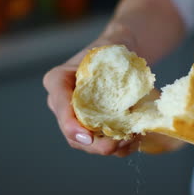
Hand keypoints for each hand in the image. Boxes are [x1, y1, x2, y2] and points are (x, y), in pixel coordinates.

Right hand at [43, 24, 140, 156]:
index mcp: (58, 81)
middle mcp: (63, 104)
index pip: (60, 104)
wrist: (121, 59)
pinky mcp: (95, 127)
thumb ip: (107, 57)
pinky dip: (120, 147)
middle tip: (114, 145)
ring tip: (130, 140)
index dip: (70, 124)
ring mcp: (79, 118)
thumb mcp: (107, 47)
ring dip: (109, 148)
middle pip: (72, 132)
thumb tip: (118, 74)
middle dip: (93, 144)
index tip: (86, 136)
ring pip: (88, 143)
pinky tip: (135, 140)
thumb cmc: (110, 50)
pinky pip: (104, 143)